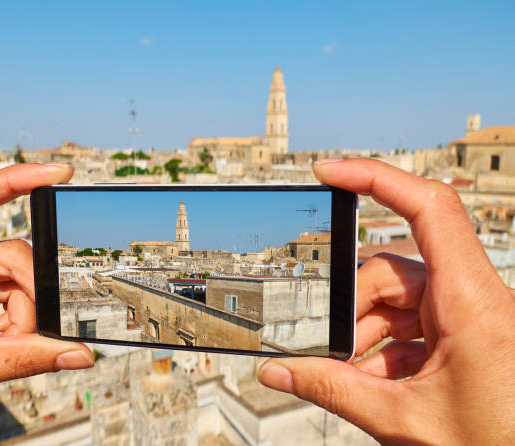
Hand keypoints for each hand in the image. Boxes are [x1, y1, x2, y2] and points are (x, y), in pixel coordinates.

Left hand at [0, 164, 94, 433]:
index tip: (57, 173)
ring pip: (15, 275)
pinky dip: (16, 318)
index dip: (12, 179)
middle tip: (31, 335)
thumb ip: (25, 359)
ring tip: (5, 345)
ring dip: (23, 313)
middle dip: (30, 295)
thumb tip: (78, 352)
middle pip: (10, 254)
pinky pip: (10, 291)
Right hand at [258, 159, 514, 444]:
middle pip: (392, 269)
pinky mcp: (464, 333)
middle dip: (352, 309)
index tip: (327, 172)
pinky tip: (370, 379)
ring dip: (365, 334)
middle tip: (329, 351)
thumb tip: (277, 372)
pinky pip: (413, 322)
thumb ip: (331, 391)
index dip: (374, 178)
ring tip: (348, 376)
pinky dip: (384, 347)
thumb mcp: (403, 420)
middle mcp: (474, 298)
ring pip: (399, 298)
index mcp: (471, 304)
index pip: (428, 208)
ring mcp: (469, 315)